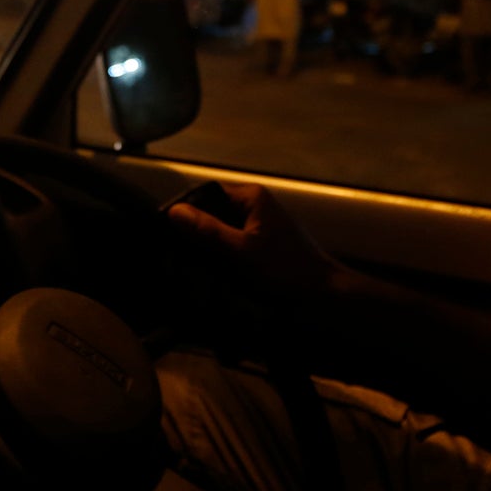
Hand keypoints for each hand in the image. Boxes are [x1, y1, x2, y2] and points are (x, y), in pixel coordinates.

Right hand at [166, 182, 344, 304]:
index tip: (166, 234)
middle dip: (196, 233)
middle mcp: (255, 206)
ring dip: (208, 248)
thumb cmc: (285, 270)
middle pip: (212, 212)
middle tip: (176, 254)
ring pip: (221, 231)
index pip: (206, 194)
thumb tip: (173, 212)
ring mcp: (259, 226)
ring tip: (190, 266)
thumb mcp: (241, 252)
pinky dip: (221, 258)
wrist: (323, 297)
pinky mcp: (262, 245)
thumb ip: (208, 231)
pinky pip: (232, 245)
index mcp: (251, 197)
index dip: (186, 212)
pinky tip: (211, 274)